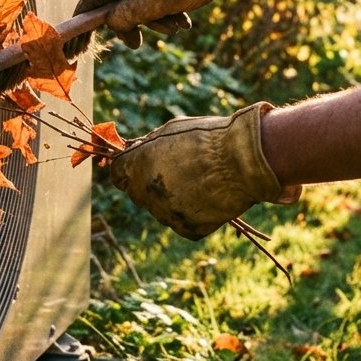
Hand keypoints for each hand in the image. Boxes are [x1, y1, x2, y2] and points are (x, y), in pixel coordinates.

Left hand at [109, 103, 300, 239]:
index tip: (137, 165)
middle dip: (148, 182)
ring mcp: (167, 215)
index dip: (127, 168)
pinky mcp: (188, 229)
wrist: (244, 161)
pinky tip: (207, 196)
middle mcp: (146, 193)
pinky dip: (191, 212)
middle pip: (137, 193)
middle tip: (176, 170)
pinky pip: (182, 221)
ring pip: (160, 208)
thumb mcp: (170, 130)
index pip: (117, 174)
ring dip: (171, 197)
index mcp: (137, 167)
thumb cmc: (208, 138)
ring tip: (199, 180)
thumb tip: (132, 151)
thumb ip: (146, 145)